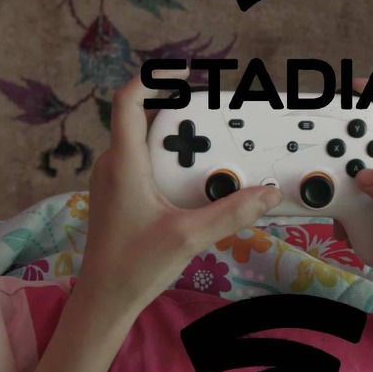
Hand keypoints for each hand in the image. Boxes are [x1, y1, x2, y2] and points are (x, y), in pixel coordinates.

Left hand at [35, 70, 283, 371]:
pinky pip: (144, 162)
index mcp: (124, 164)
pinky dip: (169, 158)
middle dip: (176, 107)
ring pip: (143, 141)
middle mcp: (114, 165)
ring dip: (174, 136)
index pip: (128, 101)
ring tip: (208, 141)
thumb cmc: (134, 266)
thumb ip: (231, 213)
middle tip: (211, 110)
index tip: (185, 71)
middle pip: (141, 117)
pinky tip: (193, 177)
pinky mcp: (120, 195)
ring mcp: (114, 180)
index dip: (154, 77)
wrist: (104, 300)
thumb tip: (269, 194)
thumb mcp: (189, 237)